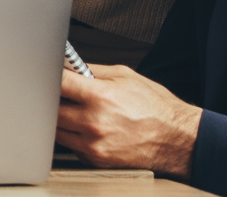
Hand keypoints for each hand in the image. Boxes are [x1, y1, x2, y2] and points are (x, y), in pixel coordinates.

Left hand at [55, 65, 200, 178]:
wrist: (175, 138)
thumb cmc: (155, 107)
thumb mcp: (125, 76)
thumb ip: (93, 71)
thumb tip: (70, 66)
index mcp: (100, 97)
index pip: (59, 83)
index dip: (52, 75)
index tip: (51, 73)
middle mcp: (93, 122)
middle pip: (52, 109)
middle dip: (56, 98)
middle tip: (66, 93)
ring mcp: (93, 144)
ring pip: (57, 130)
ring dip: (61, 118)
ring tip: (77, 110)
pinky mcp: (95, 159)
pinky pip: (71, 145)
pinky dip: (74, 136)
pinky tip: (88, 128)